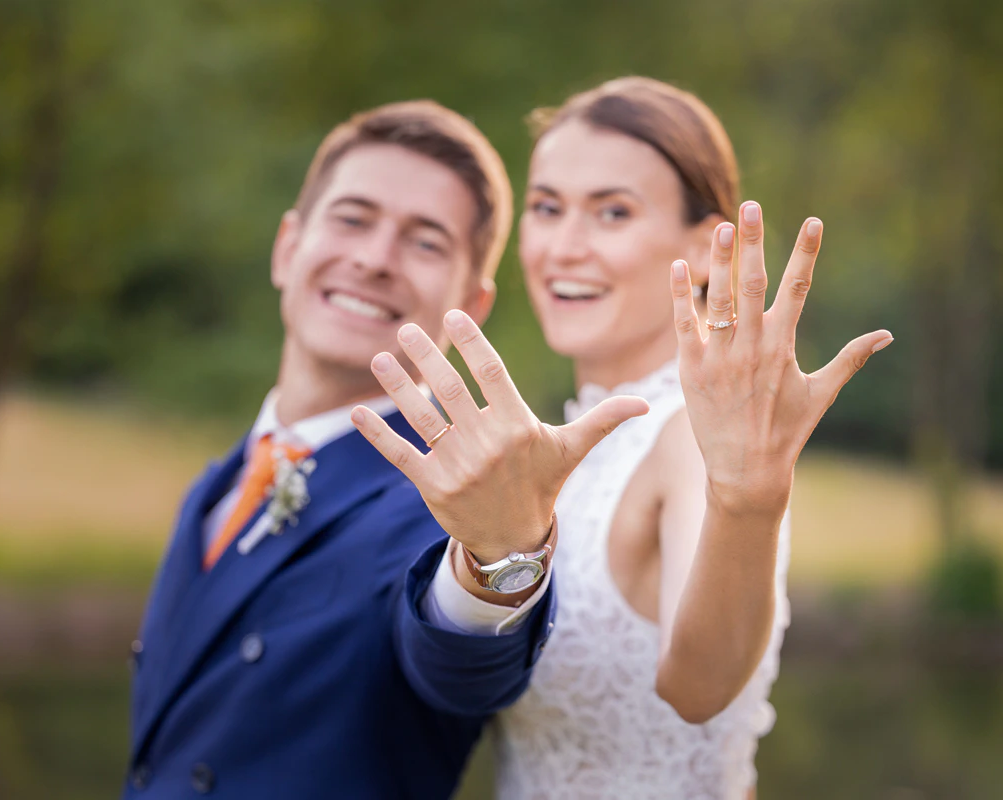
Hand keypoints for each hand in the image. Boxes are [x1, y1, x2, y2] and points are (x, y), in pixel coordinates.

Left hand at [351, 309, 648, 563]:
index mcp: (517, 427)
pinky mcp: (432, 487)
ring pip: (421, 417)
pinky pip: (400, 454)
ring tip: (380, 358)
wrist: (514, 540)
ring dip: (397, 386)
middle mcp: (486, 444)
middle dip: (426, 355)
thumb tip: (646, 402)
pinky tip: (356, 412)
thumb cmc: (542, 484)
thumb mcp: (571, 451)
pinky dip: (377, 434)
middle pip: (450, 389)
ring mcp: (457, 466)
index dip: (471, 341)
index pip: (491, 372)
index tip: (453, 315)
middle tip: (406, 328)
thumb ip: (602, 419)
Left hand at [670, 202, 892, 517]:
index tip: (813, 220)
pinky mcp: (692, 370)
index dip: (806, 252)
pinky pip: (685, 326)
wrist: (746, 470)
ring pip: (718, 298)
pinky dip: (681, 297)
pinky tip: (678, 267)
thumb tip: (886, 335)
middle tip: (751, 206)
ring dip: (719, 261)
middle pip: (754, 283)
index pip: (798, 288)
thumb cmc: (788, 431)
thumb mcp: (822, 393)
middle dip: (754, 242)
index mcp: (783, 345)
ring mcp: (720, 357)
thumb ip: (851, 359)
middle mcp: (752, 346)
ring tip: (719, 227)